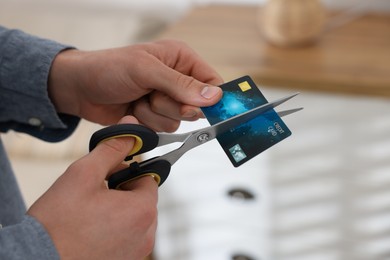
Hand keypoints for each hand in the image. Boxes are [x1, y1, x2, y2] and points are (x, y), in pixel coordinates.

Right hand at [27, 116, 157, 259]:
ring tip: (92, 211)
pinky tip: (92, 228)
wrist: (37, 259)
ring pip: (136, 218)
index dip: (127, 171)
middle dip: (123, 189)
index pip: (148, 178)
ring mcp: (137, 251)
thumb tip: (131, 127)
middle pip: (143, 199)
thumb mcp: (84, 174)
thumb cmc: (58, 221)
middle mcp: (147, 234)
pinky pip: (129, 237)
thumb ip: (112, 148)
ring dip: (120, 209)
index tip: (107, 174)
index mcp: (142, 210)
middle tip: (96, 191)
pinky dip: (116, 228)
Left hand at [48, 40, 222, 131]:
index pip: (211, 81)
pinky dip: (145, 122)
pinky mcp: (154, 116)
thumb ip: (180, 84)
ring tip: (138, 99)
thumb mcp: (146, 71)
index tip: (203, 109)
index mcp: (180, 59)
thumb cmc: (109, 68)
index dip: (211, 98)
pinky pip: (162, 129)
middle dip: (172, 105)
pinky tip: (132, 110)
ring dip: (154, 114)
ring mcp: (165, 100)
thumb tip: (213, 96)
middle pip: (196, 106)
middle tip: (154, 95)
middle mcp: (176, 80)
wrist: (80, 89)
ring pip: (177, 121)